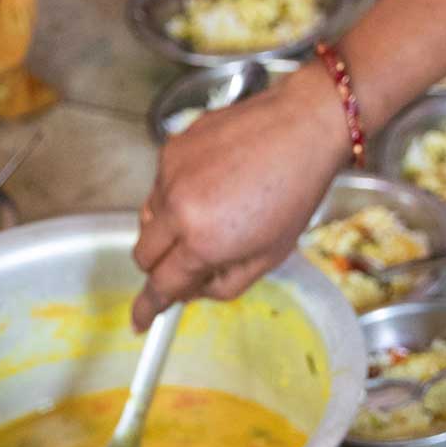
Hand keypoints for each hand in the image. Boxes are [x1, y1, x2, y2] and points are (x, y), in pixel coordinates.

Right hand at [132, 68, 352, 323]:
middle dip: (161, 266)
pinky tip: (213, 184)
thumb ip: (225, 285)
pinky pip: (160, 185)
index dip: (150, 308)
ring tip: (212, 213)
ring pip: (147, 218)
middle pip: (143, 255)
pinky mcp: (172, 147)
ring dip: (168, 228)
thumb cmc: (295, 190)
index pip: (160, 286)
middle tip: (190, 261)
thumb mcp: (270, 256)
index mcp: (204, 241)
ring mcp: (170, 173)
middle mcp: (177, 207)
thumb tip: (193, 291)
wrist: (302, 126)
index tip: (143, 320)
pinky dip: (177, 193)